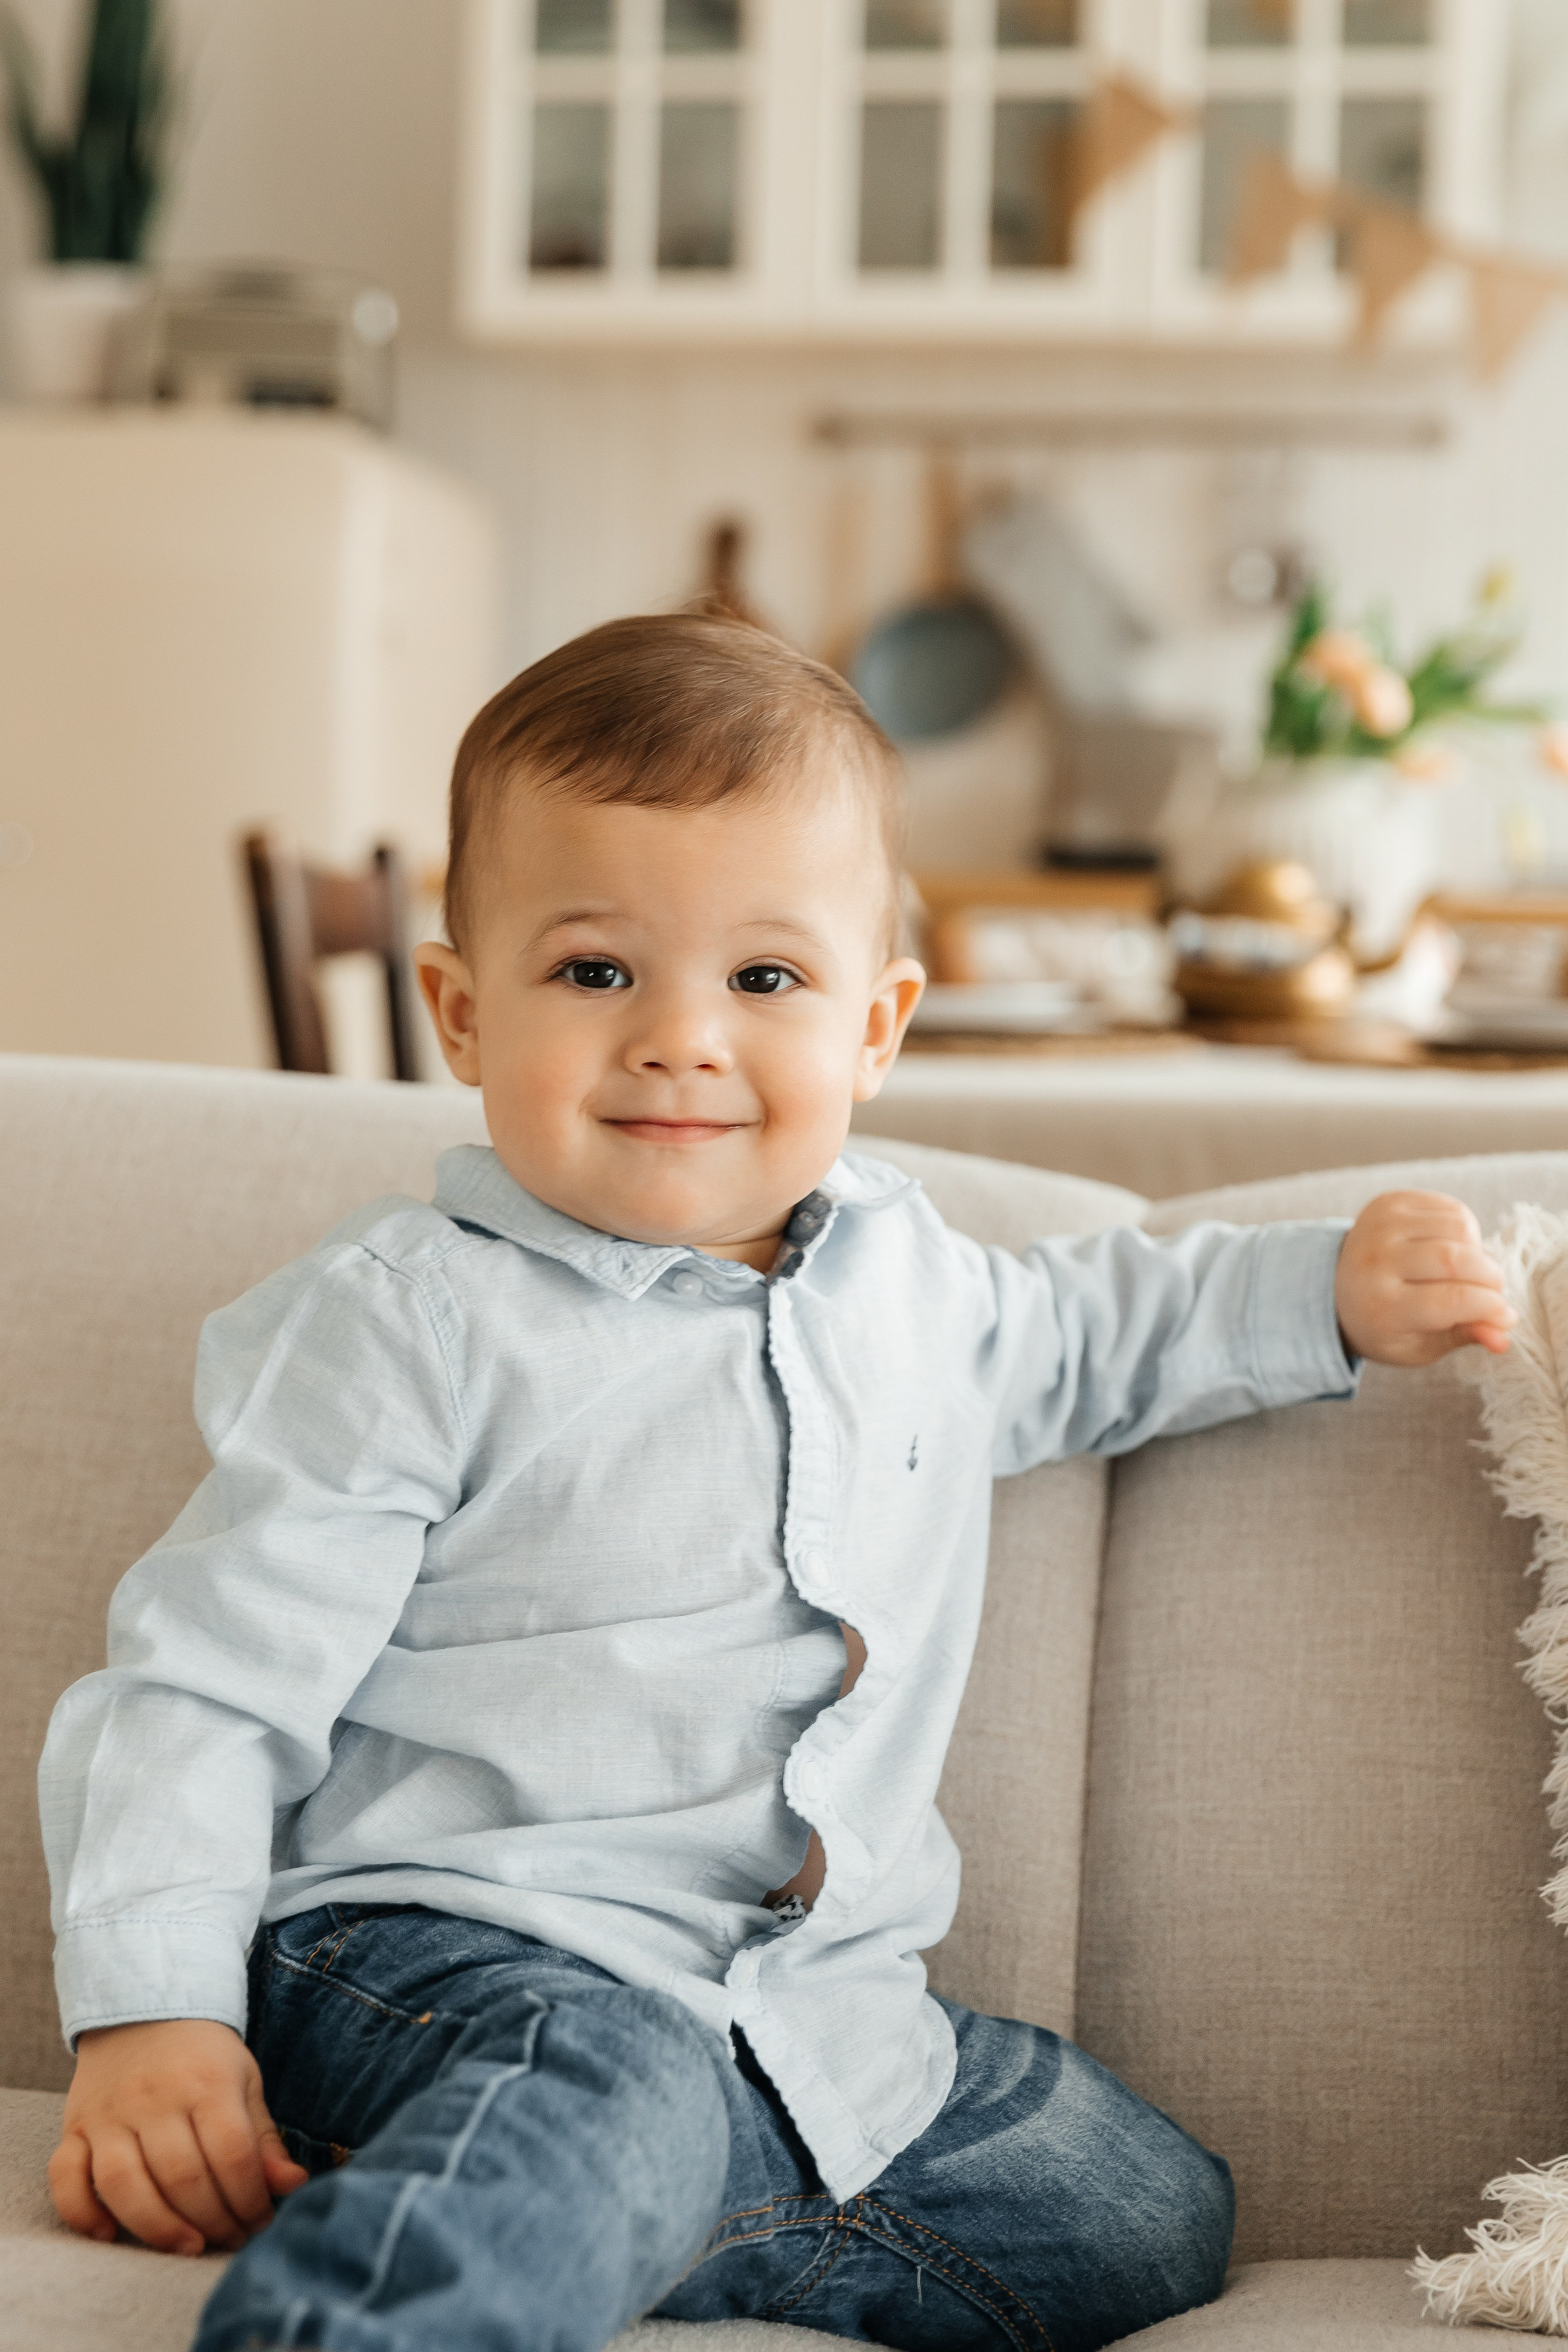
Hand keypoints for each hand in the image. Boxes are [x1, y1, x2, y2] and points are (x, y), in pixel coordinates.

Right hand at [48, 2018, 307, 2255]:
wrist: (142, 2010)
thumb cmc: (203, 2057)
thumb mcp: (244, 2082)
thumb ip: (264, 2139)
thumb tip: (294, 2186)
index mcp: (206, 2083)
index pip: (232, 2155)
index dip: (251, 2200)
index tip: (262, 2224)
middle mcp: (154, 2098)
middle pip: (182, 2177)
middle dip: (213, 2221)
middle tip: (229, 2241)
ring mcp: (109, 2114)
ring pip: (123, 2184)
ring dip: (157, 2227)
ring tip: (187, 2246)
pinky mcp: (74, 2128)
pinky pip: (65, 2177)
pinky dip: (83, 2213)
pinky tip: (109, 2235)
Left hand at [1335, 1190, 1514, 1367]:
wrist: (1337, 1287)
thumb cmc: (1387, 1323)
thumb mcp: (1420, 1346)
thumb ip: (1462, 1337)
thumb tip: (1503, 1338)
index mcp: (1381, 1306)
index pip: (1452, 1300)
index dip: (1490, 1307)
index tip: (1505, 1315)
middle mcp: (1375, 1262)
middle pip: (1456, 1259)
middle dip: (1490, 1277)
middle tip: (1492, 1291)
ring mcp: (1380, 1226)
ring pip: (1459, 1227)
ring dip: (1478, 1251)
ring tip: (1467, 1270)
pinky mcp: (1389, 1203)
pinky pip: (1450, 1207)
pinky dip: (1465, 1229)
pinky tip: (1451, 1247)